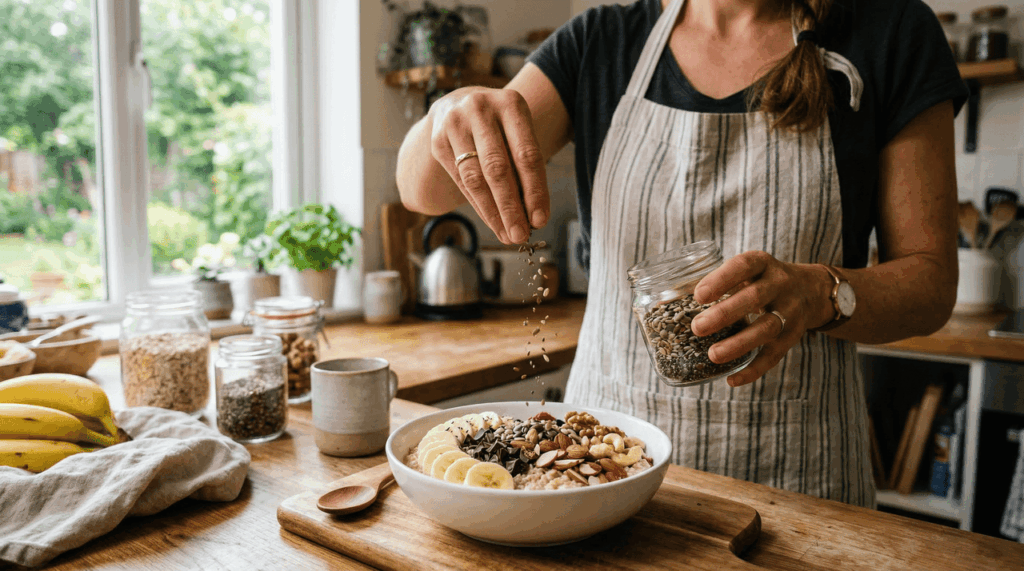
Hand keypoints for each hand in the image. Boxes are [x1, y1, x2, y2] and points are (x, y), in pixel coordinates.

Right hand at [428, 86, 549, 243]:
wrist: (458, 104)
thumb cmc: (499, 125)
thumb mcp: (518, 132)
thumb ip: (526, 166)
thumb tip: (533, 215)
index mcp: (510, 104)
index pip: (526, 155)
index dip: (534, 190)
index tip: (540, 219)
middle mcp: (480, 109)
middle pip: (497, 168)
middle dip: (510, 207)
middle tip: (521, 234)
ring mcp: (455, 124)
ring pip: (475, 178)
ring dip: (492, 212)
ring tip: (506, 234)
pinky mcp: (437, 141)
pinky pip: (461, 181)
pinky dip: (478, 205)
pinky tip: (492, 221)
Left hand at [688, 252, 834, 386]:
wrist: (812, 291)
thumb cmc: (762, 280)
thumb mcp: (748, 271)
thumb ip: (719, 281)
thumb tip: (670, 300)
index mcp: (763, 264)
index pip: (743, 266)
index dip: (721, 280)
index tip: (698, 295)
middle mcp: (780, 285)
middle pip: (754, 298)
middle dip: (725, 314)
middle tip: (697, 327)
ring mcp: (789, 312)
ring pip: (766, 329)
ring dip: (739, 343)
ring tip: (713, 355)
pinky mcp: (792, 337)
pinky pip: (774, 356)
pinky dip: (753, 370)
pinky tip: (731, 379)